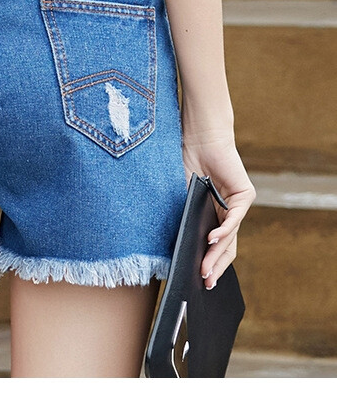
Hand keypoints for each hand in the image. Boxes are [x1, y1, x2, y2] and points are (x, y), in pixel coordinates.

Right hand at [181, 128, 255, 289]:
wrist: (199, 137)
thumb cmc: (187, 161)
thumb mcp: (182, 196)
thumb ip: (185, 217)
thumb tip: (176, 243)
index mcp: (215, 213)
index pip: (216, 244)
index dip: (209, 262)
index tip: (198, 279)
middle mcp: (230, 211)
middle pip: (226, 247)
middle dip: (214, 267)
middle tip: (204, 283)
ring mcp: (239, 204)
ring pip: (230, 237)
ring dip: (216, 255)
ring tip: (204, 269)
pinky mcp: (245, 195)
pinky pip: (234, 219)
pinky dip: (222, 231)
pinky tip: (210, 241)